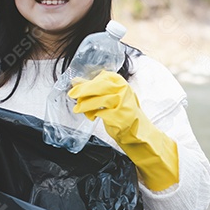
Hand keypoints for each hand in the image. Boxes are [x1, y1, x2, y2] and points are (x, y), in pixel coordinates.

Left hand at [69, 71, 179, 190]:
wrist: (137, 131)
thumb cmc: (122, 112)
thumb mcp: (111, 96)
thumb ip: (95, 88)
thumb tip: (75, 81)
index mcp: (122, 83)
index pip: (101, 77)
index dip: (87, 82)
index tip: (76, 85)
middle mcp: (124, 91)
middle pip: (99, 86)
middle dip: (83, 90)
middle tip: (72, 94)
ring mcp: (123, 104)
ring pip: (99, 100)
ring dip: (85, 104)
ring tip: (78, 108)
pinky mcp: (119, 117)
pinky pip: (100, 113)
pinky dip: (92, 114)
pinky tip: (91, 116)